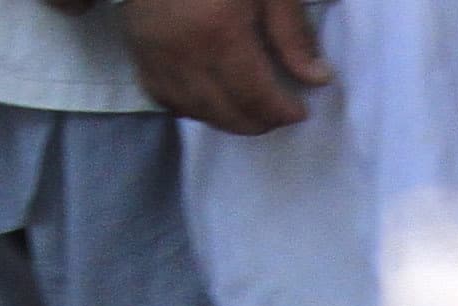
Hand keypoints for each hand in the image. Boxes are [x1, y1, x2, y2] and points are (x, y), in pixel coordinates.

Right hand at [121, 0, 330, 133]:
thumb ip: (292, 32)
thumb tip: (316, 78)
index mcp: (221, 32)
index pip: (257, 96)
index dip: (282, 112)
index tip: (300, 111)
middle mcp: (187, 56)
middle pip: (228, 114)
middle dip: (259, 121)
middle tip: (278, 112)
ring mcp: (159, 61)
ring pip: (199, 113)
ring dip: (229, 118)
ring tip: (250, 107)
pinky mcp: (141, 60)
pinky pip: (170, 102)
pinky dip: (195, 108)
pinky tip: (212, 98)